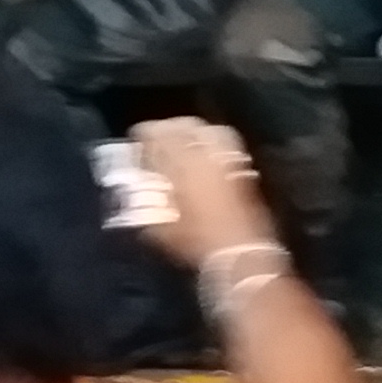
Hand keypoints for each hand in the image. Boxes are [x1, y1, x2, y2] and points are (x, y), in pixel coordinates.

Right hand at [131, 116, 278, 269]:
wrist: (239, 255)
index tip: (140, 134)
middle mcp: (206, 160)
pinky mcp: (244, 174)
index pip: (161, 138)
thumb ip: (147, 207)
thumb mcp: (162, 228)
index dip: (148, 133)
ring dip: (196, 131)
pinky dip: (217, 144)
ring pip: (211, 133)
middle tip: (162, 133)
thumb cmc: (197, 244)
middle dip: (172, 127)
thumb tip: (137, 195)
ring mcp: (228, 164)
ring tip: (187, 137)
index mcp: (181, 168)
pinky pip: (229, 148)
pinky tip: (211, 154)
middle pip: (187, 128)